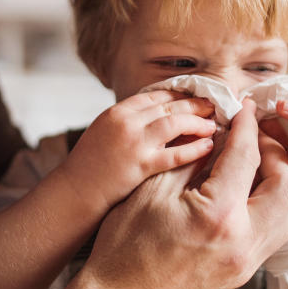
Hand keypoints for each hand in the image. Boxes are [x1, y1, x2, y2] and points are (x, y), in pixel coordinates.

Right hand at [61, 90, 216, 211]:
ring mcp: (133, 142)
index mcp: (117, 111)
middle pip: (169, 105)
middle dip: (195, 105)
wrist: (73, 193)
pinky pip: (174, 154)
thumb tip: (158, 118)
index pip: (156, 95)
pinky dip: (194, 149)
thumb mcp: (104, 133)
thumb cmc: (89, 168)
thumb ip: (129, 123)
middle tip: (214, 106)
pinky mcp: (140, 165)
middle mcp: (125, 122)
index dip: (180, 95)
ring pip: (175, 123)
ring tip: (214, 125)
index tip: (196, 98)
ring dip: (198, 122)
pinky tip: (207, 147)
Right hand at [77, 99, 287, 288]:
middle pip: (286, 185)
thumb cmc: (124, 246)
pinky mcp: (242, 274)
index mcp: (218, 216)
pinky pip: (273, 235)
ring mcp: (246, 263)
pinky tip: (246, 194)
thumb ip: (191, 158)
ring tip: (254, 166)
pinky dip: (269, 209)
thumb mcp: (152, 190)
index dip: (246, 126)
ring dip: (278, 185)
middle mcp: (242, 242)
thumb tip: (216, 134)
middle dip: (274, 154)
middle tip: (252, 138)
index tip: (244, 109)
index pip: (247, 157)